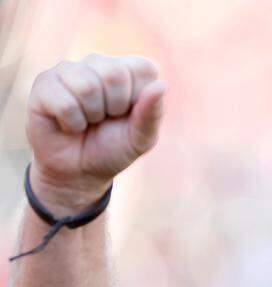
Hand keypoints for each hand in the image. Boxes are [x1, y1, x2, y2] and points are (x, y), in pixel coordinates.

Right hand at [25, 53, 165, 212]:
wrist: (79, 171)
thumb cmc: (113, 149)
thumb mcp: (141, 138)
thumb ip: (152, 114)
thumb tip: (162, 85)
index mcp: (128, 71)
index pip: (142, 69)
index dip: (137, 100)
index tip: (128, 114)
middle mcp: (98, 63)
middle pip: (113, 74)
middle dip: (113, 107)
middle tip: (105, 119)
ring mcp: (69, 70)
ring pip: (86, 86)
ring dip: (90, 115)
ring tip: (87, 120)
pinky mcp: (44, 83)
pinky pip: (64, 102)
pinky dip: (71, 123)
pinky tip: (69, 124)